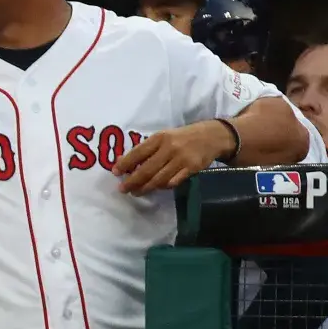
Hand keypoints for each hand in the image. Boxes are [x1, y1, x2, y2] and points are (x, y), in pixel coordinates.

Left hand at [114, 121, 231, 195]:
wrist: (212, 136)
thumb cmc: (182, 137)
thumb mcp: (164, 137)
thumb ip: (146, 149)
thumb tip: (123, 162)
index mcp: (160, 138)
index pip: (138, 152)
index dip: (125, 164)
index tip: (115, 172)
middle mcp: (170, 148)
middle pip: (147, 169)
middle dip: (132, 181)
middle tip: (123, 189)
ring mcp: (182, 159)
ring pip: (159, 179)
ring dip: (145, 188)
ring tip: (136, 192)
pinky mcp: (192, 169)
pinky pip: (173, 182)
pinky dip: (162, 187)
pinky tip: (156, 188)